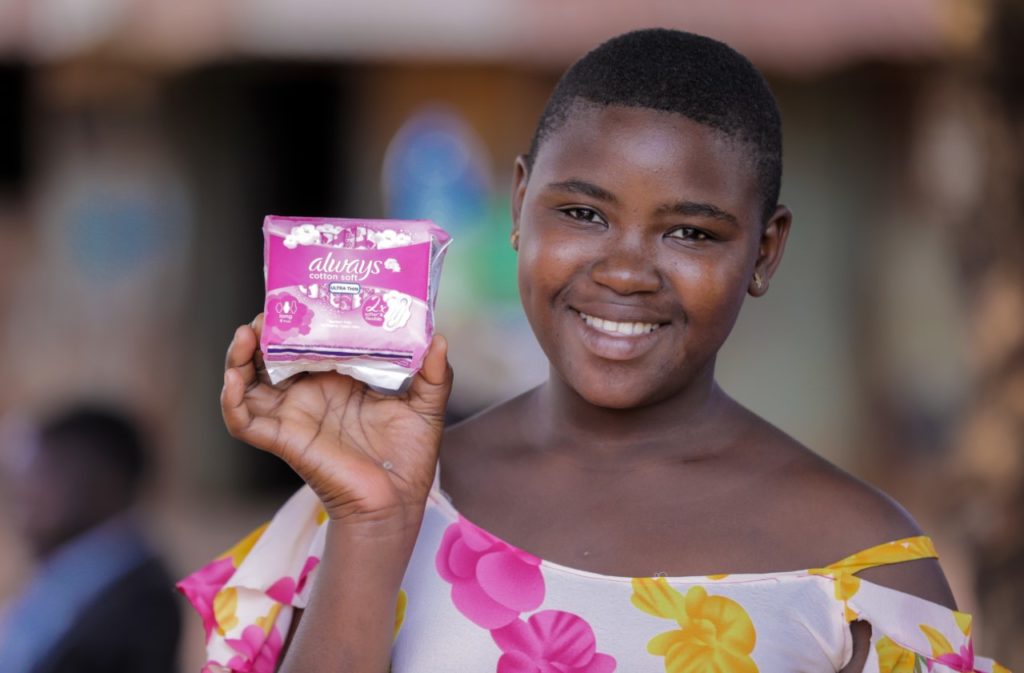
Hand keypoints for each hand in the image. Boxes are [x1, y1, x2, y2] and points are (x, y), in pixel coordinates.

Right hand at [221, 314, 452, 529]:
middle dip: (264, 331)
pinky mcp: (284, 439)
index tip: (300, 293)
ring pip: (248, 383)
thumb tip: (439, 339)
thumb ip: (434, 373)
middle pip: (270, 356)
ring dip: (238, 357)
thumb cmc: (408, 458)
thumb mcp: (426, 406)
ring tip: (248, 333)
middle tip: (270, 309)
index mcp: (337, 380)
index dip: (299, 319)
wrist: (397, 502)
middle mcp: (309, 394)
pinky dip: (231, 401)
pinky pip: (243, 422)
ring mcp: (292, 416)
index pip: (308, 342)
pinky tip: (234, 380)